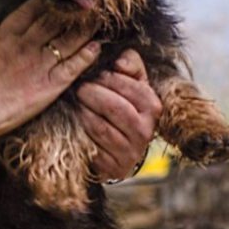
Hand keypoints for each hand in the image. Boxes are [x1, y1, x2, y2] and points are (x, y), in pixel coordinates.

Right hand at [0, 0, 100, 144]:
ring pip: (67, 41)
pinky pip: (71, 68)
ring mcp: (38, 64)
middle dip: (71, 10)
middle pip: (54, 21)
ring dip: (84, 30)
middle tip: (87, 1)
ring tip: (99, 21)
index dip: (49, 0)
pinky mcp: (47, 86)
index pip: (32, 10)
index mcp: (6, 35)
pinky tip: (96, 48)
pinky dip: (85, 57)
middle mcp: (25, 45)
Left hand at [75, 49, 160, 181]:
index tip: (94, 74)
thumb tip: (120, 61)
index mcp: (153, 107)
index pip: (131, 88)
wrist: (121, 145)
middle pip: (115, 108)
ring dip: (83, 112)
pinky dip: (80, 131)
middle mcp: (145, 131)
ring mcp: (130, 152)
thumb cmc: (125, 104)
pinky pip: (91, 145)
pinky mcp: (113, 167)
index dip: (109, 78)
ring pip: (100, 127)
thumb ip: (130, 62)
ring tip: (75, 102)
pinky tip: (75, 121)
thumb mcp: (133, 81)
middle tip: (80, 87)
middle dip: (92, 94)